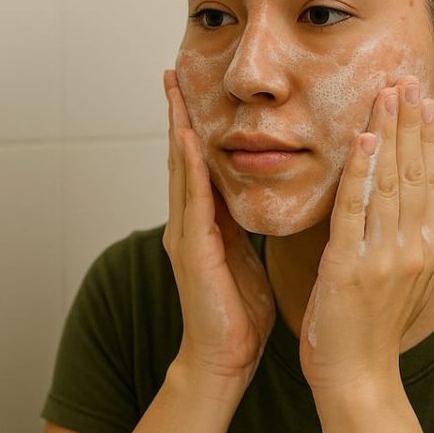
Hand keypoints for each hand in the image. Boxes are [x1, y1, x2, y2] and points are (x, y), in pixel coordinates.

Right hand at [163, 70, 274, 385]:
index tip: (194, 88)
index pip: (200, 164)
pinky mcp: (192, 250)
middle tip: (172, 72)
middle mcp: (188, 222)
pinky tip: (190, 139)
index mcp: (205, 223)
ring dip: (178, 127)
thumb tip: (261, 199)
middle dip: (177, 113)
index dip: (195, 125)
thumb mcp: (247, 258)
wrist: (224, 360)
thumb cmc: (240, 315)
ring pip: (182, 169)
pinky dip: (190, 167)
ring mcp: (185, 234)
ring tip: (173, 91)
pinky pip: (192, 200)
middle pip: (182, 156)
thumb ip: (245, 227)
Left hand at [300, 78, 433, 392]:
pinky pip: (354, 210)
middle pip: (413, 171)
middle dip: (409, 122)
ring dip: (386, 134)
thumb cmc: (374, 330)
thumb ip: (427, 235)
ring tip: (386, 93)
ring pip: (388, 182)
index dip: (423, 134)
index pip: (427, 177)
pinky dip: (357, 172)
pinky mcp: (352, 267)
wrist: (358, 379)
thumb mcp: (410, 281)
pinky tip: (358, 139)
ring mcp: (384, 257)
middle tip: (405, 77)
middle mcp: (412, 247)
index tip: (420, 96)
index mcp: (426, 247)